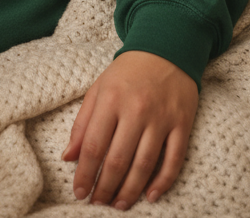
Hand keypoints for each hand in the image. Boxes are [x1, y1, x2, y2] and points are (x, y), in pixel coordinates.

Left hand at [62, 50, 197, 209]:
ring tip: (119, 204)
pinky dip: (163, 182)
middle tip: (98, 202)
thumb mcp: (99, 88)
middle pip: (118, 160)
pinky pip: (174, 159)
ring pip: (144, 165)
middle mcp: (136, 109)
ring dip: (130, 191)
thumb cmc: (128, 71)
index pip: (93, 146)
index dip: (85, 174)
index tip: (79, 192)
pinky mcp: (182, 123)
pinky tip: (151, 196)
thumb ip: (82, 123)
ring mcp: (161, 118)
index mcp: (111, 99)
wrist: (167, 48)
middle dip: (105, 188)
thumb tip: (68, 157)